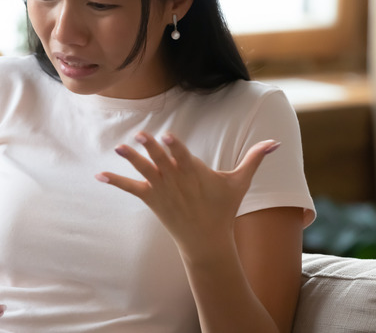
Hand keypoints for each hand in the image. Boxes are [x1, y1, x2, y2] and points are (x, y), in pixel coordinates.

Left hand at [95, 132, 279, 255]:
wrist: (207, 240)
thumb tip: (276, 142)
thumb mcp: (240, 182)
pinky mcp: (151, 199)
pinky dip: (115, 181)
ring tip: (119, 147)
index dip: (175, 146)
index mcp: (196, 172)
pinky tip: (99, 175)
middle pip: (162, 161)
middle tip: (141, 135)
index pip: (184, 156)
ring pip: (145, 170)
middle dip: (151, 149)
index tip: (167, 136)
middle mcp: (177, 180)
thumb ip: (255, 159)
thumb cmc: (223, 208)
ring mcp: (162, 190)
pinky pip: (130, 188)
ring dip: (131, 159)